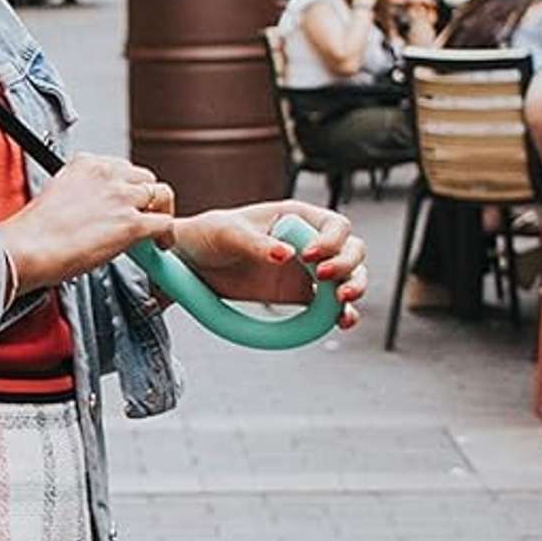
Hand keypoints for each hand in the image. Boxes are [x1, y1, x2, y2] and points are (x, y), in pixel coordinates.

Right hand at [1, 153, 174, 294]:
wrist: (27, 249)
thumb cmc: (32, 232)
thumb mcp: (55, 195)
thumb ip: (79, 195)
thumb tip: (90, 212)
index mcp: (86, 163)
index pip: (121, 168)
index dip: (126, 188)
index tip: (124, 203)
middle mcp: (107, 174)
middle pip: (145, 178)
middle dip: (146, 198)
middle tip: (142, 217)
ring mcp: (121, 198)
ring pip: (162, 195)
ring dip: (161, 213)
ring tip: (156, 232)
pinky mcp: (132, 224)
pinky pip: (165, 224)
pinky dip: (167, 236)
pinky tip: (161, 247)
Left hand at [170, 201, 368, 330]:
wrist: (188, 263)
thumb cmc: (207, 235)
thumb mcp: (227, 234)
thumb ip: (257, 244)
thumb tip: (286, 255)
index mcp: (296, 217)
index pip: (335, 225)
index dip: (331, 241)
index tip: (308, 257)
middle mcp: (309, 242)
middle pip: (351, 250)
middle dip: (348, 265)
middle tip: (324, 279)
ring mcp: (307, 271)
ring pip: (348, 278)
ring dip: (354, 289)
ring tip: (341, 305)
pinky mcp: (298, 297)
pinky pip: (329, 306)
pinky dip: (340, 314)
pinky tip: (341, 323)